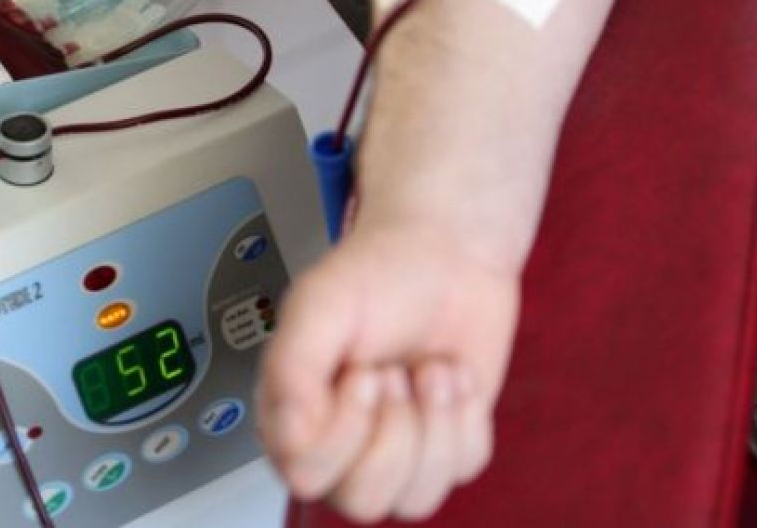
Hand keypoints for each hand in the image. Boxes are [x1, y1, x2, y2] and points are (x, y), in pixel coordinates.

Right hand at [256, 214, 520, 521]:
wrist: (448, 256)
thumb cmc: (379, 274)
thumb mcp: (320, 304)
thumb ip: (292, 367)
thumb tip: (290, 435)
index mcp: (293, 414)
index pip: (305, 473)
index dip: (343, 431)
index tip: (362, 373)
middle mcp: (339, 444)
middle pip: (362, 501)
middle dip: (394, 431)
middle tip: (395, 372)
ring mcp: (395, 452)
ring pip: (415, 499)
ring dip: (434, 424)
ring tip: (427, 371)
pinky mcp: (447, 448)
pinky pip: (462, 468)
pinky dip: (466, 416)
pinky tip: (451, 376)